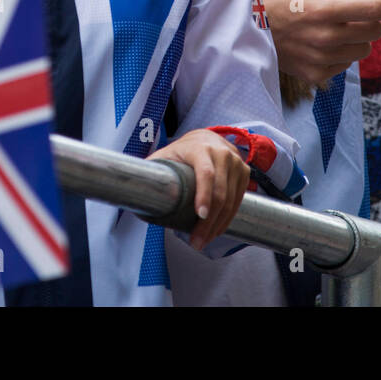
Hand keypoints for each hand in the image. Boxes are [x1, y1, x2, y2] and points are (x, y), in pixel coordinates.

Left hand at [149, 129, 249, 250]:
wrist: (206, 138)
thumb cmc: (182, 151)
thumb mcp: (165, 154)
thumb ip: (153, 169)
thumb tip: (136, 190)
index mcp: (200, 148)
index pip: (206, 173)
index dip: (204, 195)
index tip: (200, 216)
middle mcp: (222, 153)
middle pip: (220, 192)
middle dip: (209, 222)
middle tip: (197, 241)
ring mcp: (236, 162)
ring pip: (231, 200)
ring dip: (219, 225)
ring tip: (204, 240)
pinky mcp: (244, 172)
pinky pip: (238, 200)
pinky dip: (228, 218)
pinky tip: (217, 230)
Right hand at [265, 0, 380, 89]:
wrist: (254, 33)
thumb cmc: (285, 6)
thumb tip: (378, 6)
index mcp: (326, 11)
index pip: (373, 11)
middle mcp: (327, 37)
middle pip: (374, 33)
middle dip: (372, 23)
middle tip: (358, 19)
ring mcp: (323, 59)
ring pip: (363, 51)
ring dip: (356, 41)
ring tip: (335, 34)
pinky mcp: (317, 74)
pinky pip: (345, 65)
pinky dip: (341, 56)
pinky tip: (322, 47)